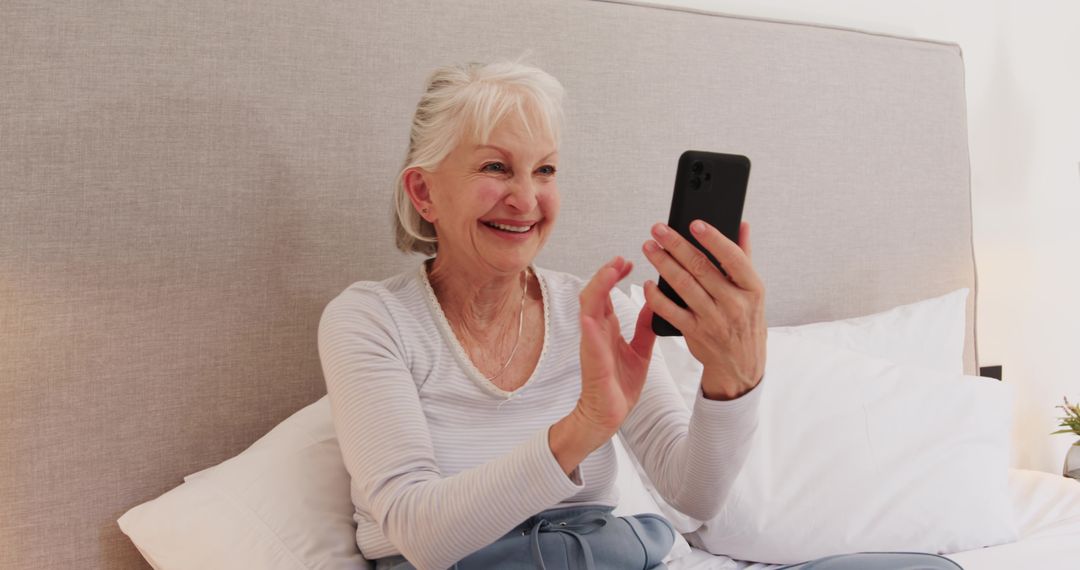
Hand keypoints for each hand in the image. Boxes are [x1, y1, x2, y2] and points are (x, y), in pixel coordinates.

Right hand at [574, 256, 657, 438]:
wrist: (610, 415)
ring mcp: (592, 343)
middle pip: (595, 292)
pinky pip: (588, 337)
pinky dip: (589, 322)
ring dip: (598, 288)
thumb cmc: (619, 386)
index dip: (614, 275)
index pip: (607, 293)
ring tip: (610, 272)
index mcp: (607, 328)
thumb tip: (654, 303)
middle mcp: (597, 331)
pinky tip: (592, 313)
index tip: (627, 263)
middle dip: (605, 274)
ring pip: (588, 307)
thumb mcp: (641, 351)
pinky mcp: (592, 359)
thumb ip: (645, 327)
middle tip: (620, 260)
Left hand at [641, 220, 765, 399]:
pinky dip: (657, 297)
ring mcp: (714, 319)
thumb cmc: (746, 321)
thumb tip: (741, 225)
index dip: (714, 239)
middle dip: (676, 245)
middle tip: (658, 230)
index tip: (694, 223)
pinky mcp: (695, 332)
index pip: (733, 258)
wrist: (741, 364)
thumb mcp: (753, 291)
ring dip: (663, 264)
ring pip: (683, 286)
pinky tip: (648, 283)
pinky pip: (671, 311)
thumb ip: (745, 256)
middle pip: (701, 268)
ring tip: (649, 247)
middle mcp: (734, 304)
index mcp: (752, 288)